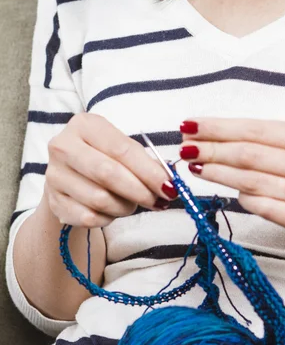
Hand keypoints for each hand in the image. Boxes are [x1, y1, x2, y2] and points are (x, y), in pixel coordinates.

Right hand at [45, 113, 176, 226]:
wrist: (69, 178)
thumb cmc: (103, 160)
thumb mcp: (121, 151)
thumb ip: (144, 163)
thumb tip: (168, 181)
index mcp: (84, 125)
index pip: (122, 149)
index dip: (149, 171)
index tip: (170, 187)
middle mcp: (63, 146)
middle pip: (108, 174)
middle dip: (139, 191)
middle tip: (157, 201)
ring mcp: (54, 175)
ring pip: (100, 199)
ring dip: (124, 207)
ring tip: (131, 204)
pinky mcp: (54, 201)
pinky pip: (89, 217)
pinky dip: (108, 219)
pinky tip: (112, 212)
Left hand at [180, 118, 284, 238]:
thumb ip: (264, 140)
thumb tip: (209, 137)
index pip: (255, 130)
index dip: (220, 128)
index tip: (191, 125)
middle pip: (250, 156)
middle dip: (212, 150)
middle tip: (185, 148)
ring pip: (252, 182)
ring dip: (218, 174)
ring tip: (195, 166)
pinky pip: (262, 207)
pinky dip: (241, 197)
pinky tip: (225, 189)